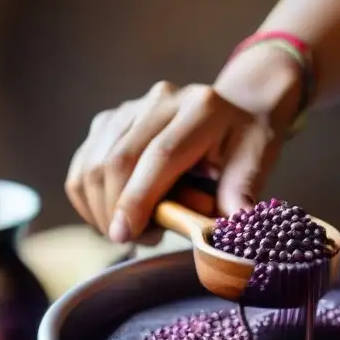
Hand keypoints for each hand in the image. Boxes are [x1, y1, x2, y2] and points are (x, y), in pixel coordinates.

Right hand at [65, 80, 285, 242]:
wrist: (232, 112)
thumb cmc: (243, 145)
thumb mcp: (256, 164)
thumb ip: (240, 193)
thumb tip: (230, 228)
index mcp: (200, 109)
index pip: (159, 156)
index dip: (138, 198)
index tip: (125, 234)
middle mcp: (160, 100)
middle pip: (118, 159)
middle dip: (117, 210)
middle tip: (138, 240)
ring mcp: (130, 108)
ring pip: (94, 164)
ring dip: (102, 208)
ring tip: (134, 229)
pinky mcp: (109, 121)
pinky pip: (83, 166)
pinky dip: (88, 199)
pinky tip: (111, 217)